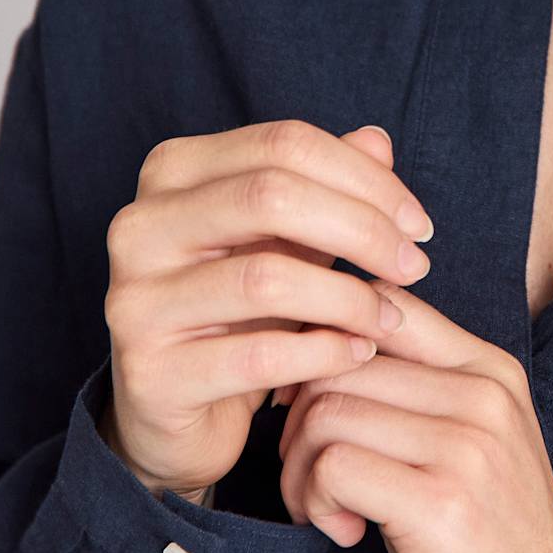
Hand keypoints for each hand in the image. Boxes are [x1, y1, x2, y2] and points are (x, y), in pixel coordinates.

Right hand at [99, 119, 432, 501]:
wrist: (175, 412)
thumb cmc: (238, 312)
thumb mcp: (286, 241)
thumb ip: (326, 187)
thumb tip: (377, 141)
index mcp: (172, 173)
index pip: (283, 145)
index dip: (366, 178)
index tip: (418, 224)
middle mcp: (139, 227)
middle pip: (271, 195)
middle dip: (363, 229)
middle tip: (414, 266)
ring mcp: (134, 301)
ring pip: (265, 278)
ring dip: (350, 298)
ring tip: (390, 318)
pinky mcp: (150, 374)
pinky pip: (258, 355)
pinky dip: (324, 353)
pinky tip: (357, 354)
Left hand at [276, 284, 552, 552]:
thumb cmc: (491, 546)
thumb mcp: (463, 450)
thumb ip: (410, 395)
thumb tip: (313, 354)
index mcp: (490, 369)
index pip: (380, 304)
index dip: (321, 348)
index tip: (309, 408)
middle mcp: (484, 393)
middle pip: (338, 362)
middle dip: (297, 424)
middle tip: (311, 484)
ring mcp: (469, 446)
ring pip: (327, 412)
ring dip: (301, 471)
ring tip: (328, 512)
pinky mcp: (445, 504)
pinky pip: (335, 467)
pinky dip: (318, 503)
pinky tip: (348, 534)